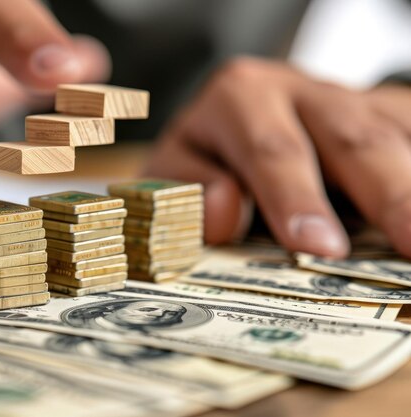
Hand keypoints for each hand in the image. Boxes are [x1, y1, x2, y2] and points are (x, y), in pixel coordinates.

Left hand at [146, 57, 410, 257]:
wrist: (241, 110)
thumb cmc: (208, 153)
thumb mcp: (175, 170)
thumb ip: (187, 191)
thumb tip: (224, 210)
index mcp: (239, 98)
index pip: (271, 150)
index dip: (296, 198)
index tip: (321, 246)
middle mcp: (298, 88)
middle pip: (351, 138)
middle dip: (387, 192)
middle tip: (410, 242)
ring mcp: (349, 96)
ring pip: (394, 134)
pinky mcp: (383, 110)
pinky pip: (409, 131)